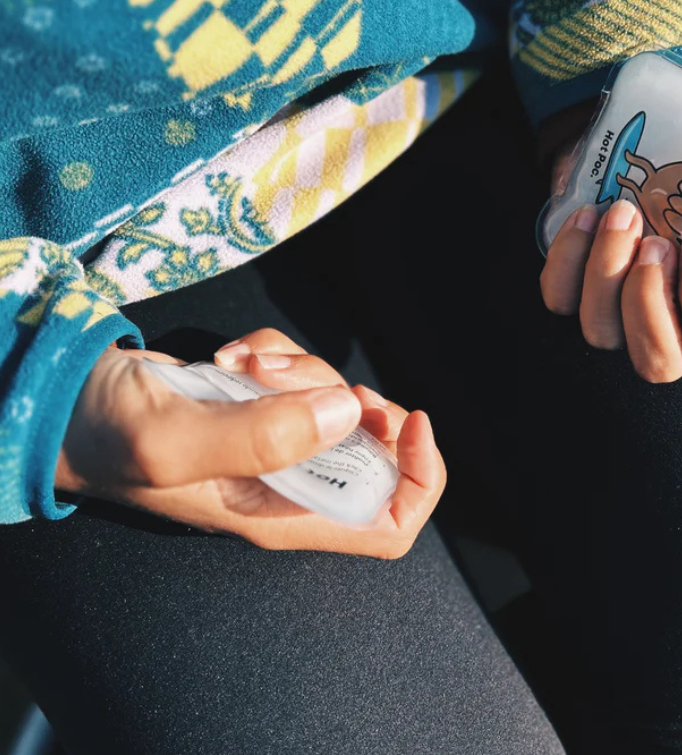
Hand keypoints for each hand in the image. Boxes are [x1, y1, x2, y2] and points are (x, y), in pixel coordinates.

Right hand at [57, 329, 445, 556]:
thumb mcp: (175, 441)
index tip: (410, 420)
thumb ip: (260, 435)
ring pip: (335, 397)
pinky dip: (273, 352)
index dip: (418, 476)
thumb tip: (346, 415)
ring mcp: (276, 439)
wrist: (66, 401)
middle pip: (376, 446)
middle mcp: (290, 482)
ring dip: (297, 367)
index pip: (389, 524)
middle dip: (349, 400)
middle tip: (305, 380)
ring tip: (238, 368)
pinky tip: (227, 360)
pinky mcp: (261, 402)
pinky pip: (299, 368)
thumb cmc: (107, 437)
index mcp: (282, 515)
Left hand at [540, 165, 681, 381]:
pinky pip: (559, 297)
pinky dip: (568, 257)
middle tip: (658, 242)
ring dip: (607, 273)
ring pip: (600, 331)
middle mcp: (671, 330)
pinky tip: (589, 215)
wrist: (680, 135)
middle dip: (649, 301)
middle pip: (655, 363)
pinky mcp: (575, 286)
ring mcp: (617, 314)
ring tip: (624, 214)